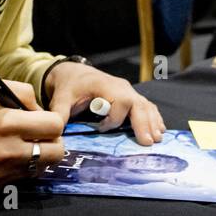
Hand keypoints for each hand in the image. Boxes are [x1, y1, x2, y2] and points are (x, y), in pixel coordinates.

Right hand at [0, 81, 65, 190]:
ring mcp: (3, 174)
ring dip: (39, 157)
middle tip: (40, 136)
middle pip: (57, 151)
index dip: (53, 120)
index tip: (42, 120)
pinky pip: (22, 179)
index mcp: (8, 123)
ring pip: (42, 167)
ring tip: (23, 147)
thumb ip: (22, 93)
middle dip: (53, 141)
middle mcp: (10, 152)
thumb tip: (40, 110)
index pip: (56, 125)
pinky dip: (20, 170)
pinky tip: (6, 160)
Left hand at [45, 62, 165, 145]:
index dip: (114, 119)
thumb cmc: (69, 86)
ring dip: (153, 122)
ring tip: (158, 139)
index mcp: (106, 86)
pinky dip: (154, 118)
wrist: (74, 73)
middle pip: (139, 104)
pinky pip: (146, 106)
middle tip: (149, 142)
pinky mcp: (130, 97)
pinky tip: (159, 130)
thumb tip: (57, 133)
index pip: (120, 102)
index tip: (101, 129)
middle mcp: (122, 87)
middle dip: (145, 123)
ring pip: (146, 105)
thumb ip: (60, 113)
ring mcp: (128, 91)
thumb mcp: (61, 98)